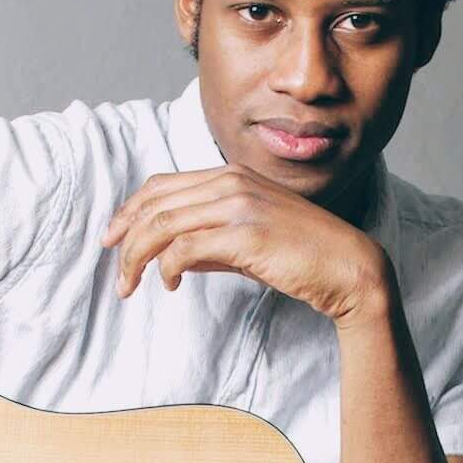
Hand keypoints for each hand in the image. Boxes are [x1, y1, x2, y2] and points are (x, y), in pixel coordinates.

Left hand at [101, 165, 389, 323]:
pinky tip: (171, 285)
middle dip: (125, 238)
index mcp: (231, 176)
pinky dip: (168, 268)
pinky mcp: (245, 234)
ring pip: (162, 225)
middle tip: (116, 271)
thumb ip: (210, 243)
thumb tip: (172, 258)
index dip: (130, 212)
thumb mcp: (248, 242)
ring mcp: (238, 205)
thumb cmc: (302, 257)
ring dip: (138, 258)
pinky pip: (185, 248)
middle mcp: (231, 183)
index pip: (163, 185)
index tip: (113, 239)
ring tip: (130, 285)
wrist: (348, 268)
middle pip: (155, 204)